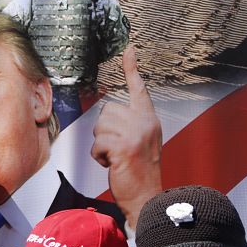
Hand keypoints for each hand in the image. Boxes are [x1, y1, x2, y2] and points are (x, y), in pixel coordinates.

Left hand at [91, 46, 162, 227]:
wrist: (147, 197)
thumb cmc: (138, 172)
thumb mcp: (140, 142)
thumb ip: (129, 125)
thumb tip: (107, 116)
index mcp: (149, 119)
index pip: (139, 89)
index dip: (132, 68)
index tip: (129, 49)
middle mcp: (145, 122)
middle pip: (106, 112)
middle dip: (104, 133)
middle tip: (118, 150)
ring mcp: (136, 133)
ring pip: (99, 128)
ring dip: (101, 146)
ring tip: (117, 158)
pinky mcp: (125, 146)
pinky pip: (97, 144)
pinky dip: (99, 157)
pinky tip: (113, 164)